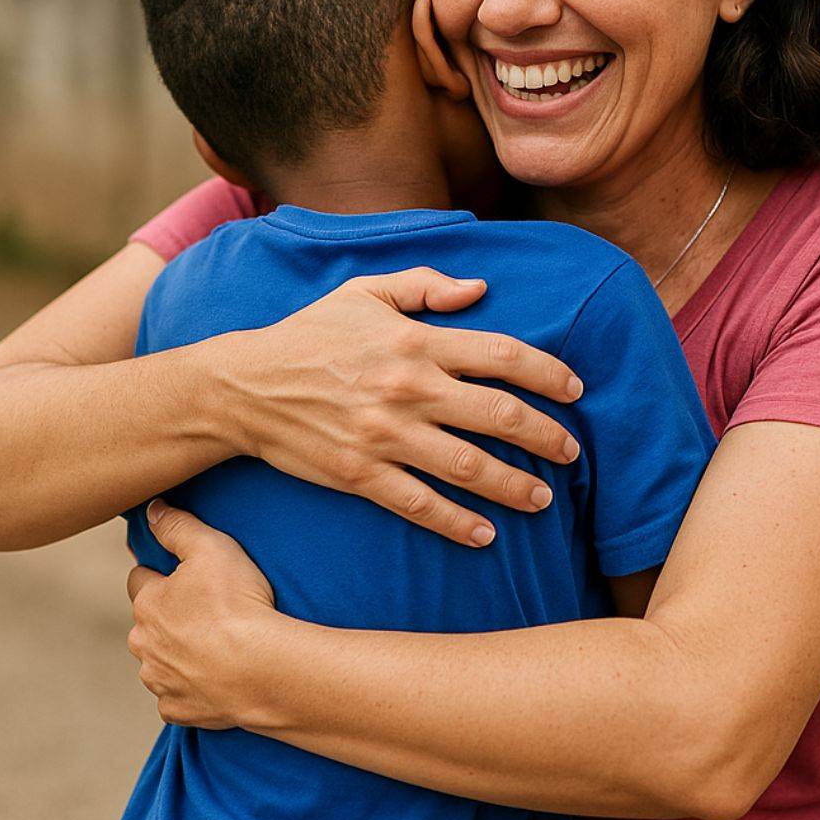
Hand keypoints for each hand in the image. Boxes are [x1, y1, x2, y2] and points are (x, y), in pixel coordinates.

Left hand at [127, 501, 276, 728]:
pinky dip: (190, 687)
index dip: (159, 572)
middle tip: (203, 609)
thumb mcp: (211, 547)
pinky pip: (176, 696)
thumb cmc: (236, 602)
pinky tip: (214, 677)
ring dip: (176, 653)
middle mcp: (144, 645)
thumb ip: (178, 525)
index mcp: (148, 604)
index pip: (140, 579)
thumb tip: (151, 509)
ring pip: (159, 662)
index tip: (177, 573)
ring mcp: (160, 681)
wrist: (258, 668)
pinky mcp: (178, 710)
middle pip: (147, 624)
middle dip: (166, 616)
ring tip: (213, 643)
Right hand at [213, 268, 584, 547]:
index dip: (548, 373)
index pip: (502, 354)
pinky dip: (457, 523)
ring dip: (514, 485)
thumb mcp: (363, 291)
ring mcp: (384, 435)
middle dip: (546, 435)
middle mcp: (408, 387)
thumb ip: (424, 285)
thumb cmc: (309, 333)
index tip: (575, 389)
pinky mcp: (359, 474)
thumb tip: (480, 288)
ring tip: (543, 497)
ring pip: (468, 466)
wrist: (244, 386)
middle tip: (572, 451)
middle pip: (498, 414)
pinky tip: (486, 534)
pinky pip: (420, 504)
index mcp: (415, 340)